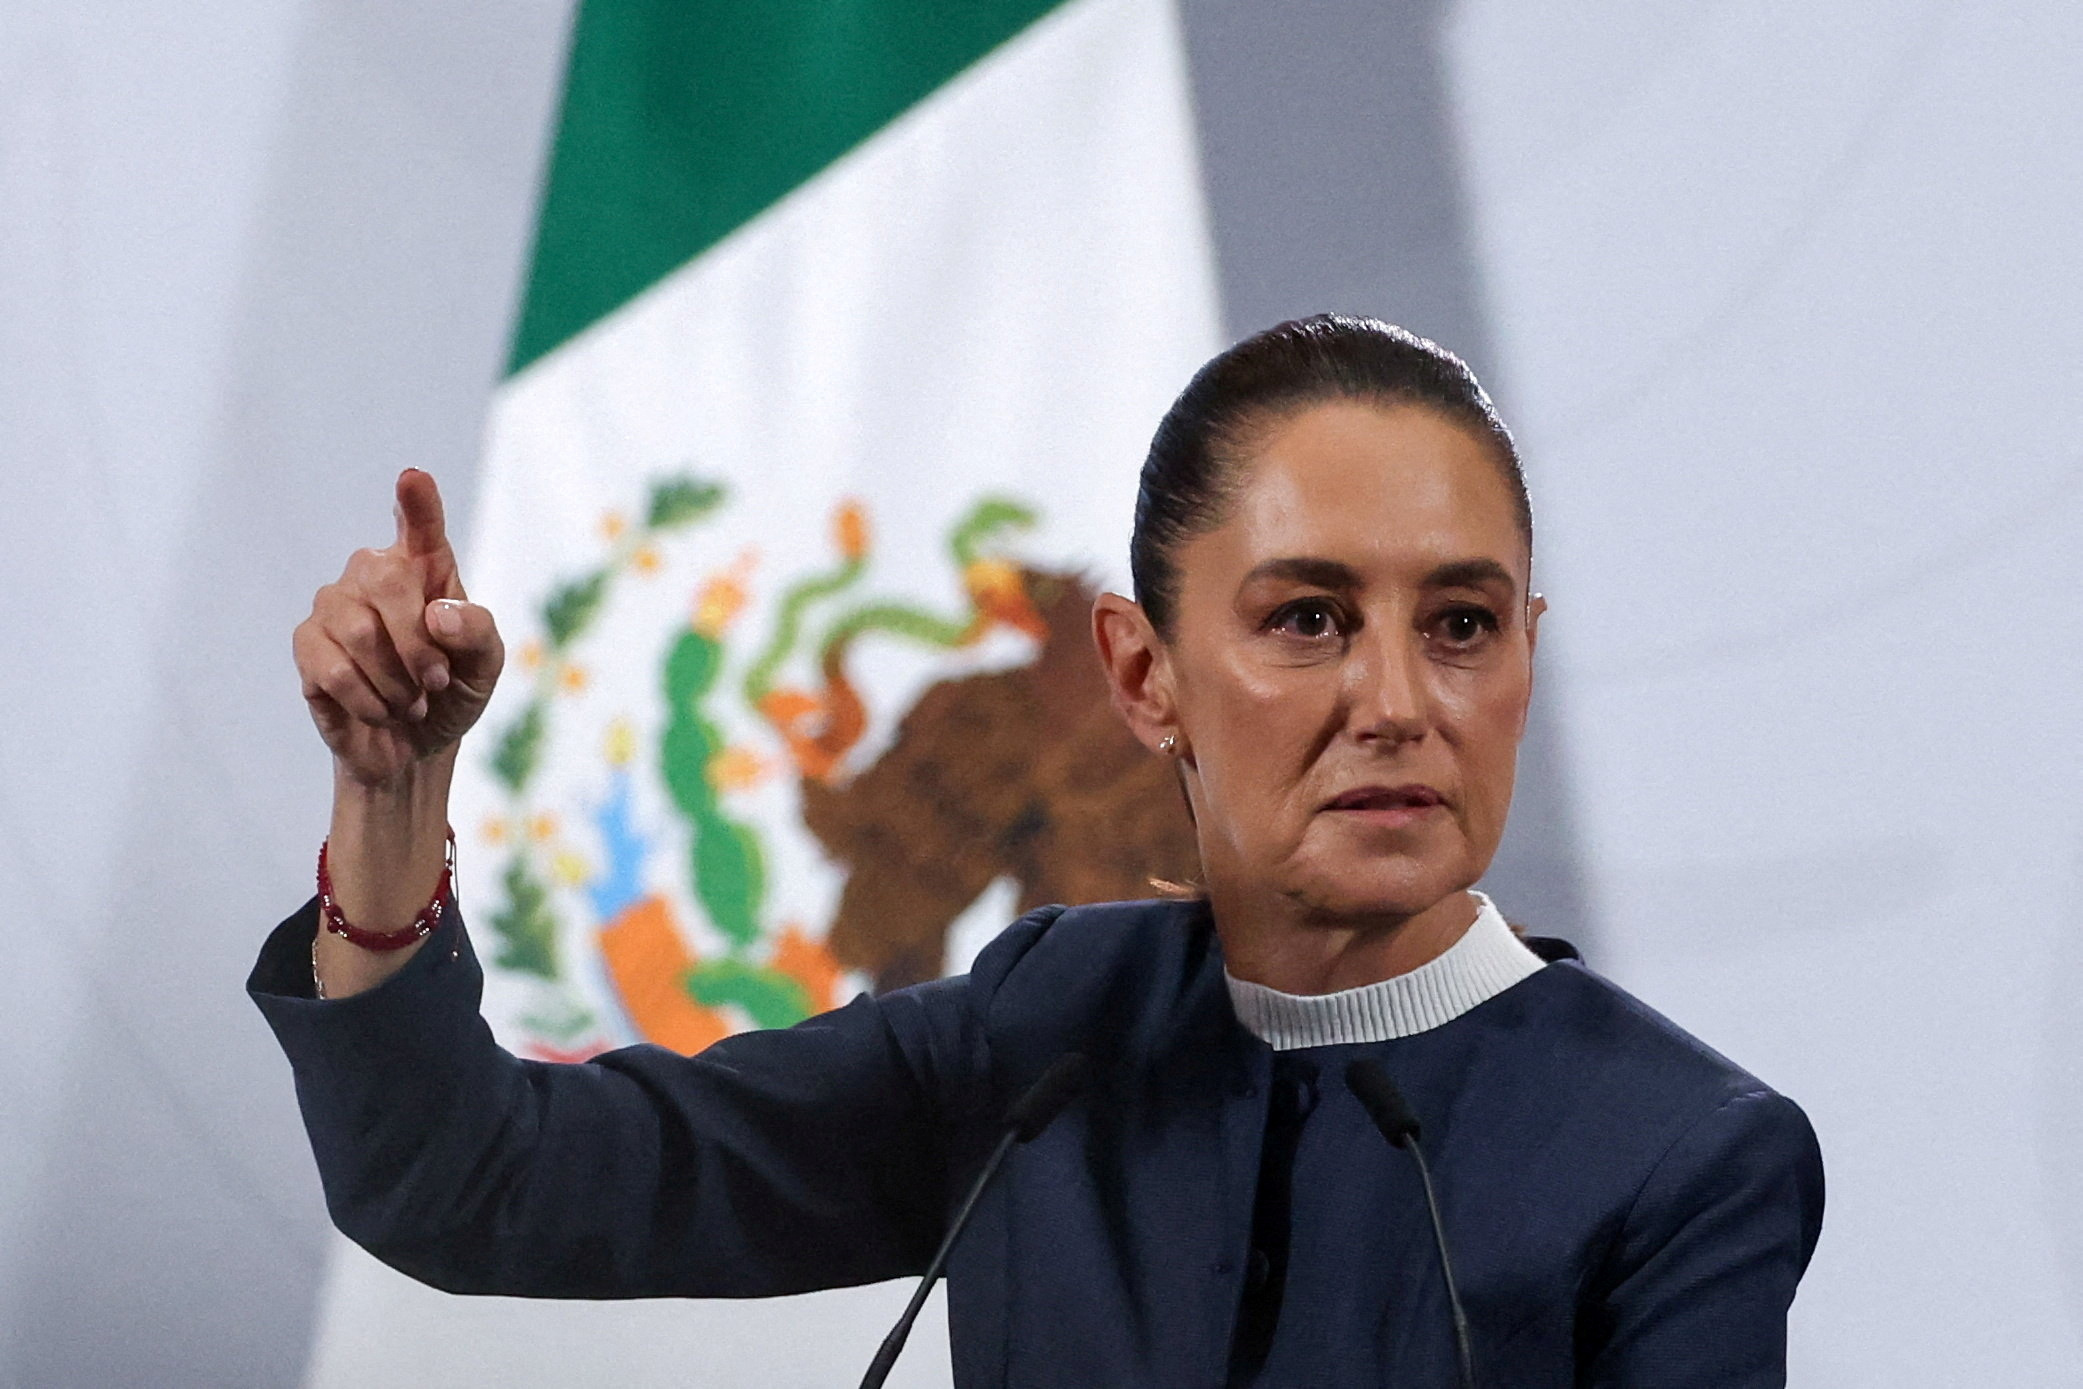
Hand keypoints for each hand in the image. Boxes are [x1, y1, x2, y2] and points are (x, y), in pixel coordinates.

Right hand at [294, 469, 503, 788]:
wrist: (413, 746)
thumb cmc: (452, 692)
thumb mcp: (485, 667)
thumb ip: (477, 633)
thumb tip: (437, 612)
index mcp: (426, 568)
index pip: (420, 526)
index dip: (417, 501)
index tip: (414, 478)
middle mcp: (373, 573)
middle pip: (387, 578)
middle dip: (419, 643)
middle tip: (436, 682)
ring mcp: (334, 605)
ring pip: (359, 631)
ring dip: (397, 682)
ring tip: (411, 702)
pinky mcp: (307, 644)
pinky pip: (332, 668)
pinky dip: (369, 700)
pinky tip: (381, 709)